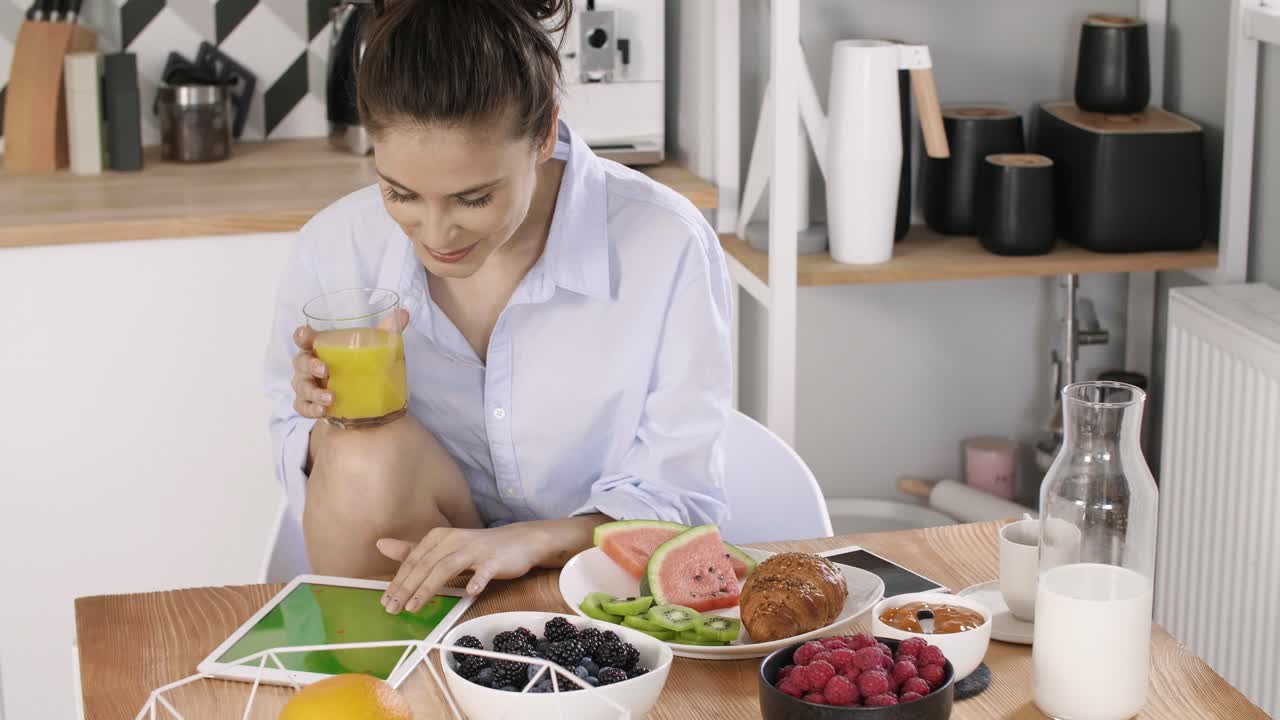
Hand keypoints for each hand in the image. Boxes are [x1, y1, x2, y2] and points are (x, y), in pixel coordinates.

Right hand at [291, 308, 408, 418]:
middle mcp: (310, 366)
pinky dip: (312, 409)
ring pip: (301, 386)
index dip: (301, 335)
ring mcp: (308, 386)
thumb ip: (386, 332)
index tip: (306, 334)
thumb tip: (404, 313)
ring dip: (314, 392)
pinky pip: (303, 407)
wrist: (361, 401)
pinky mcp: (310, 405)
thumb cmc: (358, 367)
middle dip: (309, 364)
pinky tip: (323, 410)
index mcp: (321, 348)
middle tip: (325, 370)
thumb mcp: (374, 350)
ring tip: (331, 398)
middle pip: (300, 362)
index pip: (304, 338)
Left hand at [376, 515, 605, 613]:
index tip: (385, 601)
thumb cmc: (478, 548)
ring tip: (415, 607)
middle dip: (407, 588)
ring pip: (447, 567)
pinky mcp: (495, 560)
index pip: (414, 560)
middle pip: (426, 565)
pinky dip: (477, 581)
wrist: (520, 541)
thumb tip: (381, 544)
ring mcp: (475, 550)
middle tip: (393, 608)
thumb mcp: (443, 547)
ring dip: (428, 588)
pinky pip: (485, 571)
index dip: (398, 581)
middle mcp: (454, 540)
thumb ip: (413, 550)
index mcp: (439, 537)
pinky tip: (469, 593)